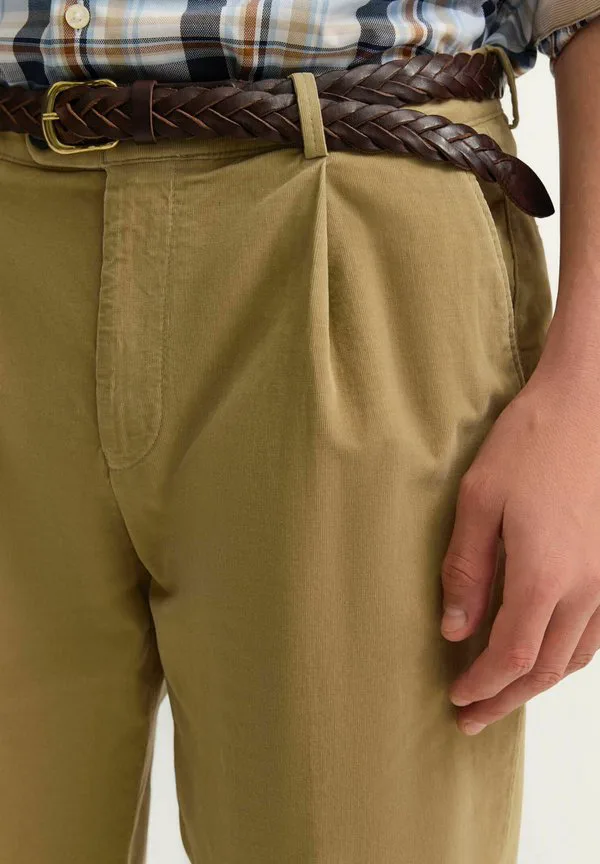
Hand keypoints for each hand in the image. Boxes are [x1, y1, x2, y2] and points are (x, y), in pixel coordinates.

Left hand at [440, 344, 599, 735]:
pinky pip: (597, 632)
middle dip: (505, 699)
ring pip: (576, 656)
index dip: (481, 685)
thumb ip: (466, 570)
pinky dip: (566, 655)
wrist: (588, 405)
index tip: (456, 698)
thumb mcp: (479, 500)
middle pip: (545, 668)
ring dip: (537, 683)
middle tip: (472, 717)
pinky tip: (545, 651)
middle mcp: (585, 588)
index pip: (510, 655)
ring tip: (503, 693)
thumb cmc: (530, 442)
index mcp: (545, 575)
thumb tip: (454, 627)